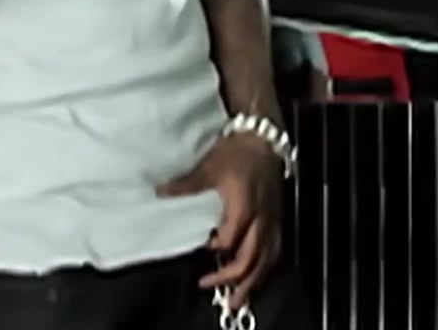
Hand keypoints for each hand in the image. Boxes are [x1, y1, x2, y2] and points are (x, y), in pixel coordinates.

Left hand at [157, 133, 284, 308]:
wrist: (264, 137)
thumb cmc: (236, 151)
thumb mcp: (208, 166)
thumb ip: (185, 185)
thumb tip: (159, 193)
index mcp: (243, 208)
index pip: (229, 240)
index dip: (215, 248)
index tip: (203, 246)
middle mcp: (261, 219)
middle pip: (251, 259)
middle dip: (233, 279)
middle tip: (214, 290)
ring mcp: (273, 221)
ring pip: (267, 261)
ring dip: (252, 282)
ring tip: (239, 301)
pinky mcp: (278, 220)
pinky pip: (275, 252)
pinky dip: (265, 268)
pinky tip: (256, 276)